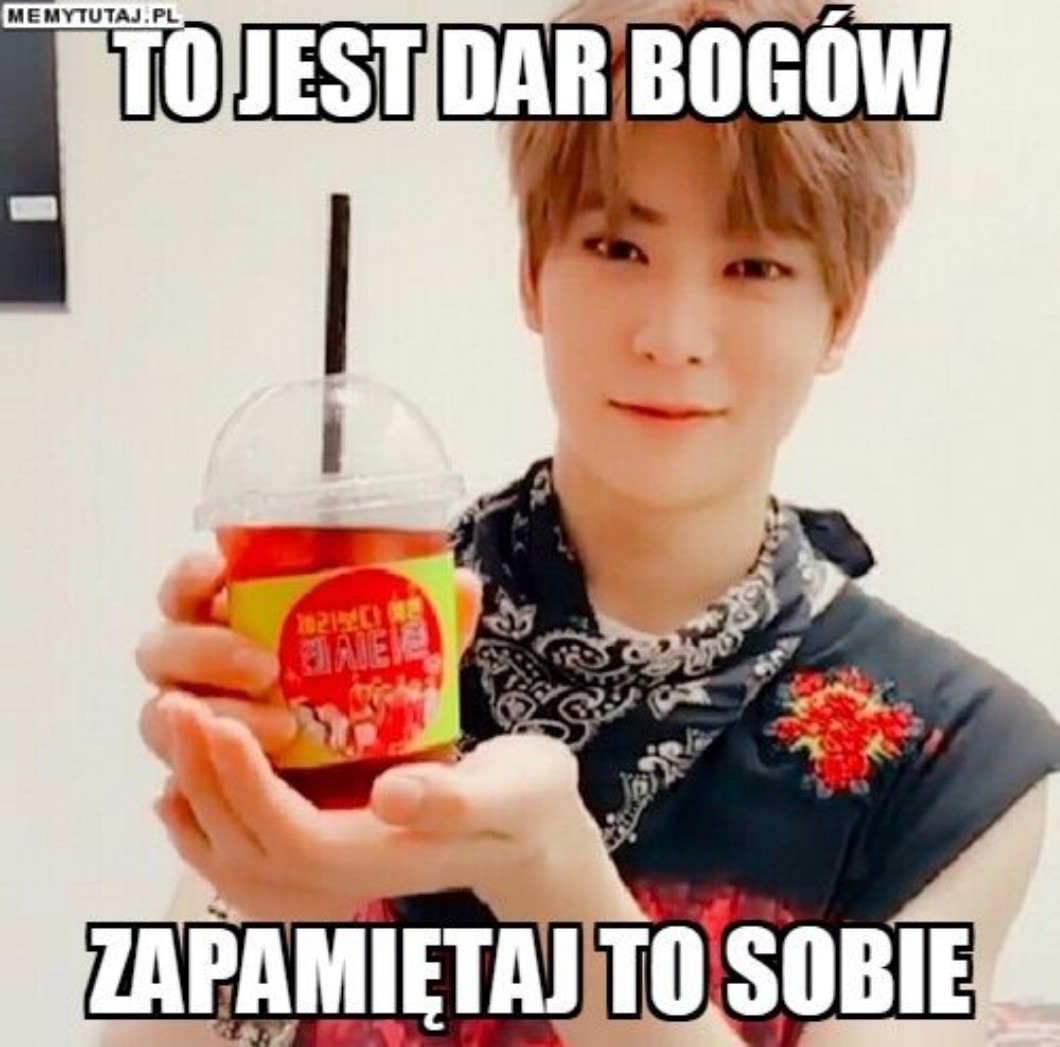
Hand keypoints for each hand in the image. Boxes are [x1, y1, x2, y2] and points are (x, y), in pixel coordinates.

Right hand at [135, 551, 481, 765]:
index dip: (190, 576)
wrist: (394, 793)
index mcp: (237, 620)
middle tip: (270, 668)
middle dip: (206, 651)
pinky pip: (184, 778)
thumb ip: (435, 629)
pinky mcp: (208, 781)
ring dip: (220, 718)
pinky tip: (256, 773)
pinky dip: (205, 774)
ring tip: (286, 730)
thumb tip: (464, 584)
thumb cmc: (385, 708)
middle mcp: (205, 671)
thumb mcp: (414, 666)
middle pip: (162, 649)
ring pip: (165, 717)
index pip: (188, 588)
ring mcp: (201, 727)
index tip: (219, 571)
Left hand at [156, 702, 606, 924]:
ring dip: (194, 789)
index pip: (290, 835)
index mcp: (382, 860)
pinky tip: (177, 787)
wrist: (533, 839)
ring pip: (232, 852)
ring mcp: (327, 872)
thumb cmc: (529, 805)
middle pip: (245, 844)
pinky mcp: (324, 850)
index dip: (245, 784)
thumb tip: (391, 794)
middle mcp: (341, 876)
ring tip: (175, 724)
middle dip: (204, 775)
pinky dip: (198, 824)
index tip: (220, 720)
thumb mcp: (514, 791)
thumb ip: (457, 798)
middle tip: (177, 704)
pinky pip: (240, 855)